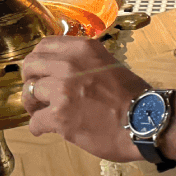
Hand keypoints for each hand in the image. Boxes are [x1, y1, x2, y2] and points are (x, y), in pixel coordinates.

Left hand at [21, 36, 146, 161]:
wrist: (146, 120)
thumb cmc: (132, 97)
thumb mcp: (108, 64)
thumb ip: (84, 62)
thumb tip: (62, 69)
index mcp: (82, 49)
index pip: (44, 46)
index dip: (38, 61)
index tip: (40, 72)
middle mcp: (69, 64)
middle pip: (30, 66)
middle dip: (29, 81)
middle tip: (36, 94)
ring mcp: (63, 89)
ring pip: (29, 92)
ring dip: (32, 105)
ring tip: (41, 113)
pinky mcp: (60, 116)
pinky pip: (35, 121)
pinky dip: (38, 127)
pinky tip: (45, 129)